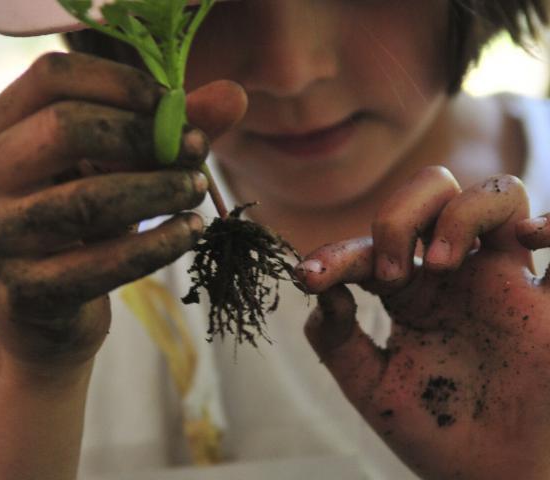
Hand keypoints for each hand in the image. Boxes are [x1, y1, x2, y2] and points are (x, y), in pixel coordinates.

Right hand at [0, 52, 246, 373]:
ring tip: (198, 189)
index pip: (51, 77)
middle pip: (65, 128)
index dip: (121, 82)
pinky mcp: (22, 294)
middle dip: (145, 137)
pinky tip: (191, 232)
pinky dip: (157, 245)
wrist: (44, 319)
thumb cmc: (79, 230)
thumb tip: (234, 95)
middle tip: (197, 152)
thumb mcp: (108, 171)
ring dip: (158, 189)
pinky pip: (100, 265)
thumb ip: (164, 131)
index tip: (172, 105)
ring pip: (87, 199)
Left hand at [297, 167, 549, 478]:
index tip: (308, 276)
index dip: (334, 254)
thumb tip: (321, 291)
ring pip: (496, 195)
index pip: (369, 247)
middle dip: (400, 215)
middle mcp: (456, 275)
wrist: (492, 478)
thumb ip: (339, 341)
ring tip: (438, 264)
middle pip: (433, 190)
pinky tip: (530, 237)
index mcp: (410, 290)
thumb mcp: (372, 388)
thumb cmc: (435, 431)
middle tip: (390, 276)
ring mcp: (505, 282)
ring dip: (460, 214)